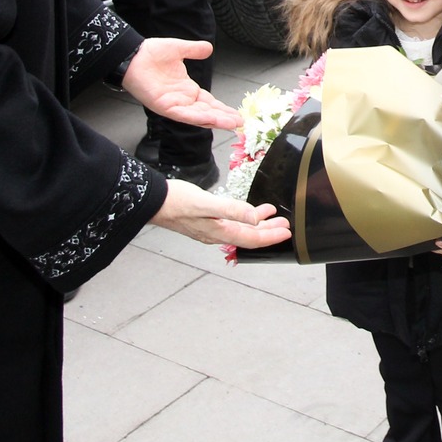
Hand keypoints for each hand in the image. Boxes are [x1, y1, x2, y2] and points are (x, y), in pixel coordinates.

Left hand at [123, 39, 240, 129]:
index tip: (237, 113)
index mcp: (187, 89)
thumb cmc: (150, 53)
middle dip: (223, 118)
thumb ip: (194, 50)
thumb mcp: (178, 49)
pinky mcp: (163, 107)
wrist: (133, 54)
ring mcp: (173, 105)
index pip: (209, 103)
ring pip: (198, 117)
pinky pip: (183, 115)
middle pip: (207, 113)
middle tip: (240, 123)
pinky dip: (197, 117)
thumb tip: (209, 48)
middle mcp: (182, 100)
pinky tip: (210, 119)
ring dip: (215, 120)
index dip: (223, 108)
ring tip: (231, 124)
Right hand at [150, 179, 290, 247]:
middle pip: (249, 237)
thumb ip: (232, 210)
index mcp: (219, 232)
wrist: (154, 201)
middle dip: (269, 232)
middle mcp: (216, 234)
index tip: (287, 233)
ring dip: (258, 225)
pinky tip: (249, 210)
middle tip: (285, 226)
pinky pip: (232, 223)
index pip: (251, 239)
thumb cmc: (177, 202)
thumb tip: (254, 217)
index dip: (271, 237)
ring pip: (241, 230)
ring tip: (274, 217)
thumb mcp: (207, 203)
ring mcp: (210, 229)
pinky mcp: (205, 221)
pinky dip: (245, 218)